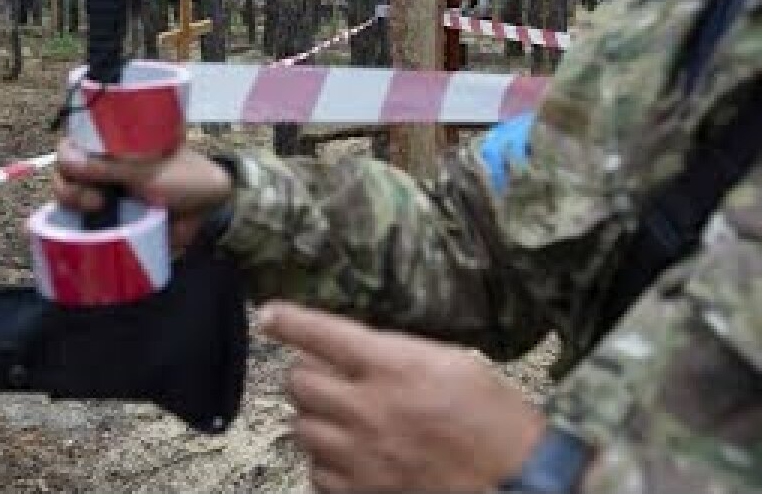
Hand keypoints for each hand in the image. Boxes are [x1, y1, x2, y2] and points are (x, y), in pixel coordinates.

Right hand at [52, 139, 233, 251]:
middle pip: (65, 172)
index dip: (67, 154)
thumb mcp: (147, 170)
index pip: (74, 142)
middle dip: (69, 185)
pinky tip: (72, 232)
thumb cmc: (184, 178)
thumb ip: (110, 166)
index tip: (76, 166)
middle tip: (95, 198)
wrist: (207, 213)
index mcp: (112, 143)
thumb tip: (69, 163)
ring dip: (72, 204)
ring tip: (96, 212)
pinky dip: (71, 228)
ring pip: (68, 197)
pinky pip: (79, 224)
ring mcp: (103, 194)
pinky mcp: (107, 221)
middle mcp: (102, 166)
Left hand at [259, 302, 544, 493]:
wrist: (520, 484)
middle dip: (307, 374)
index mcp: (394, 367)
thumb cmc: (498, 421)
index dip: (288, 321)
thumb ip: (399, 351)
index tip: (270, 315)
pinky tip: (351, 455)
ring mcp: (362, 455)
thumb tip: (355, 348)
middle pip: (298, 382)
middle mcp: (370, 409)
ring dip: (316, 418)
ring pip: (302, 427)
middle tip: (327, 376)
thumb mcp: (455, 362)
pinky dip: (327, 462)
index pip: (321, 334)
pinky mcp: (363, 491)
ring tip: (344, 418)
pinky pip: (317, 472)